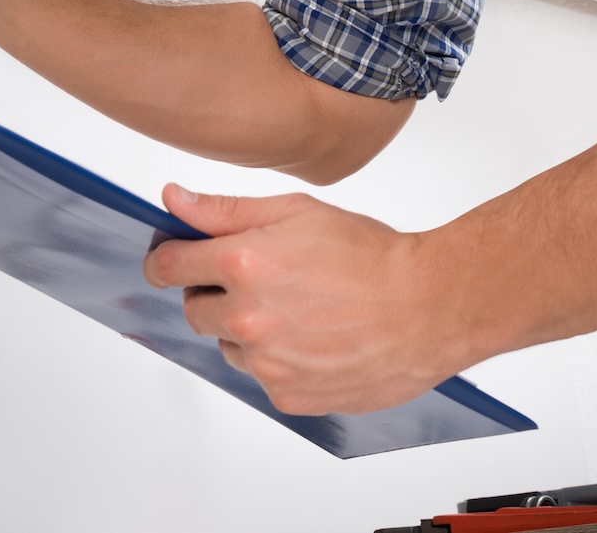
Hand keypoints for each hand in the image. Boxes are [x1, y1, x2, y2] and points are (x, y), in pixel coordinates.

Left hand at [143, 184, 453, 415]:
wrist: (429, 307)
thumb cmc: (371, 256)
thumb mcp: (296, 212)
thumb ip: (225, 210)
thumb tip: (173, 200)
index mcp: (244, 263)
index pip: (169, 267)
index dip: (167, 259)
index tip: (171, 260)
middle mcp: (248, 317)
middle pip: (194, 310)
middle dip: (213, 293)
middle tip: (260, 279)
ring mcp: (267, 363)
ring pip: (229, 345)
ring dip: (246, 330)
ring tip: (299, 310)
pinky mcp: (287, 396)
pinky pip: (261, 377)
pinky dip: (278, 360)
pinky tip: (314, 339)